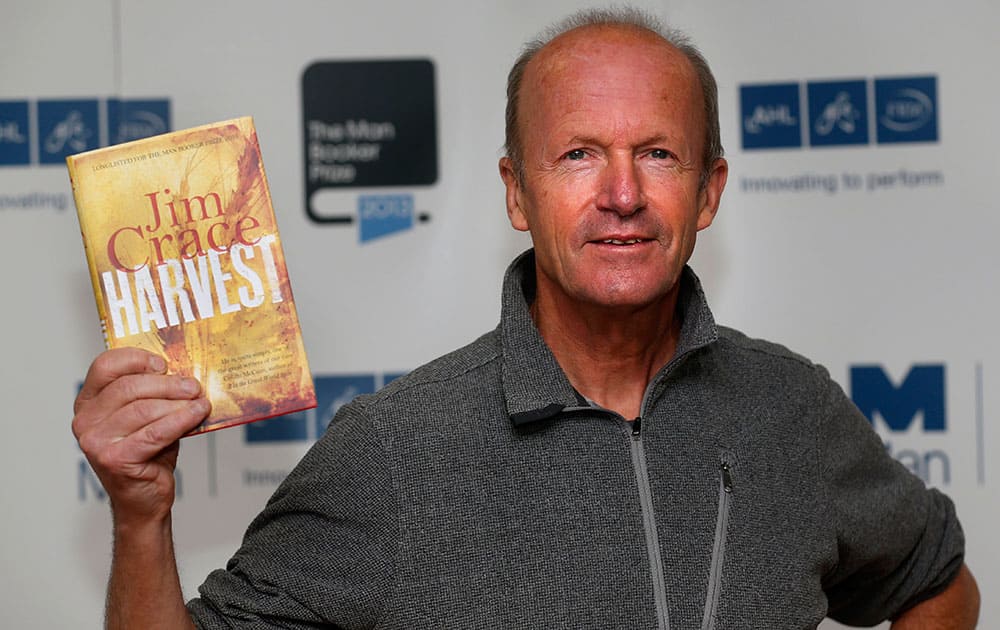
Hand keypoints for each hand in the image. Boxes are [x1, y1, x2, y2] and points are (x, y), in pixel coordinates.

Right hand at [72, 348, 210, 523]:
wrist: (144, 499)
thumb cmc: (147, 454)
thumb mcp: (147, 417)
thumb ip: (155, 394)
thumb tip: (185, 372)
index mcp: (88, 403)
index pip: (105, 366)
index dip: (136, 359)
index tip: (163, 363)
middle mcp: (85, 421)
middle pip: (129, 387)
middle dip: (167, 383)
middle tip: (193, 385)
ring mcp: (96, 442)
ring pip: (144, 409)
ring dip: (178, 402)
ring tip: (200, 401)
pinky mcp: (115, 459)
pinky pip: (155, 432)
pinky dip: (182, 420)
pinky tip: (198, 413)